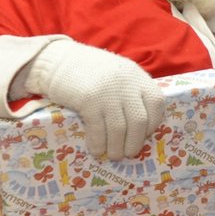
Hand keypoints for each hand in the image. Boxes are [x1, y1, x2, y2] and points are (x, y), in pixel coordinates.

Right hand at [23, 39, 163, 158]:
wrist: (57, 59)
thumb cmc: (88, 70)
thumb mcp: (117, 73)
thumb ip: (130, 90)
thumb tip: (140, 124)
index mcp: (137, 76)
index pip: (156, 103)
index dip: (153, 123)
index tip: (145, 134)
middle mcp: (126, 84)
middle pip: (139, 121)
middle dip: (135, 142)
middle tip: (129, 153)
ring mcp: (108, 93)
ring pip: (120, 129)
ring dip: (117, 148)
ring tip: (113, 155)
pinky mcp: (89, 101)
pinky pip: (98, 130)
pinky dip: (99, 144)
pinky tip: (97, 150)